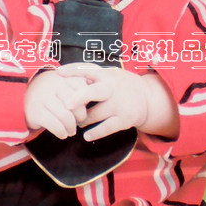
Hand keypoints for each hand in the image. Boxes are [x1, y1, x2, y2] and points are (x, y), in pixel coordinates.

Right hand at [24, 68, 88, 138]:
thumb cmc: (48, 93)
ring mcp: (43, 98)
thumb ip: (76, 85)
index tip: (83, 107)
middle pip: (76, 102)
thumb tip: (93, 91)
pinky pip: (55, 125)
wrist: (20, 96)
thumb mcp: (61, 84)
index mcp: (62, 78)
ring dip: (71, 127)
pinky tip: (62, 134)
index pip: (81, 86)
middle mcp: (53, 86)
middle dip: (81, 116)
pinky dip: (61, 132)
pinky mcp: (36, 112)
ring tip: (71, 131)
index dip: (85, 100)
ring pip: (66, 116)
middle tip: (79, 121)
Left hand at [56, 63, 177, 141]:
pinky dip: (95, 133)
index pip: (88, 69)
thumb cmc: (120, 85)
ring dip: (82, 120)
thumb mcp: (109, 75)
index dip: (73, 70)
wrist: (147, 98)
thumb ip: (91, 77)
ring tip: (76, 122)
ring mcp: (119, 105)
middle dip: (79, 98)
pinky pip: (106, 128)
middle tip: (67, 105)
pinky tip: (86, 136)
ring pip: (95, 114)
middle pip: (94, 92)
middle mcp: (112, 89)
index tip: (58, 73)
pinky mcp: (124, 119)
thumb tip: (64, 77)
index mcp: (106, 76)